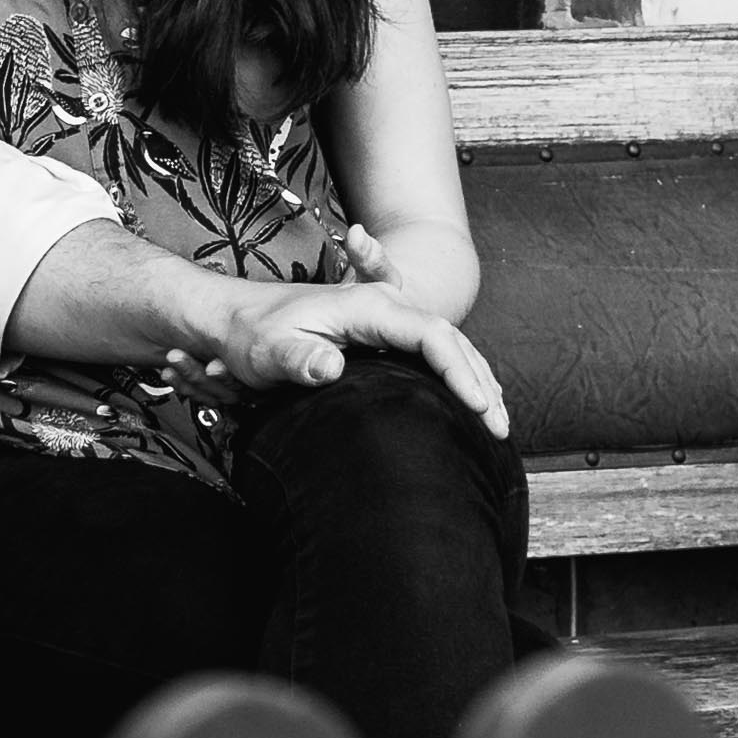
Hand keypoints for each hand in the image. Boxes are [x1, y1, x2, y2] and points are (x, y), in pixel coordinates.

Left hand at [194, 275, 511, 431]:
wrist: (237, 316)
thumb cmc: (252, 334)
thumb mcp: (268, 348)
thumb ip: (297, 358)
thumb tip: (330, 367)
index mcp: (367, 307)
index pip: (431, 336)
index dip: (459, 373)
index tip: (478, 410)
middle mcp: (385, 308)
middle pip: (450, 340)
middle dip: (481, 382)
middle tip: (500, 430)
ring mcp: (387, 320)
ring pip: (449, 345)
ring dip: (477, 380)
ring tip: (498, 423)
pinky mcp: (383, 336)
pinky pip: (434, 353)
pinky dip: (459, 376)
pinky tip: (472, 404)